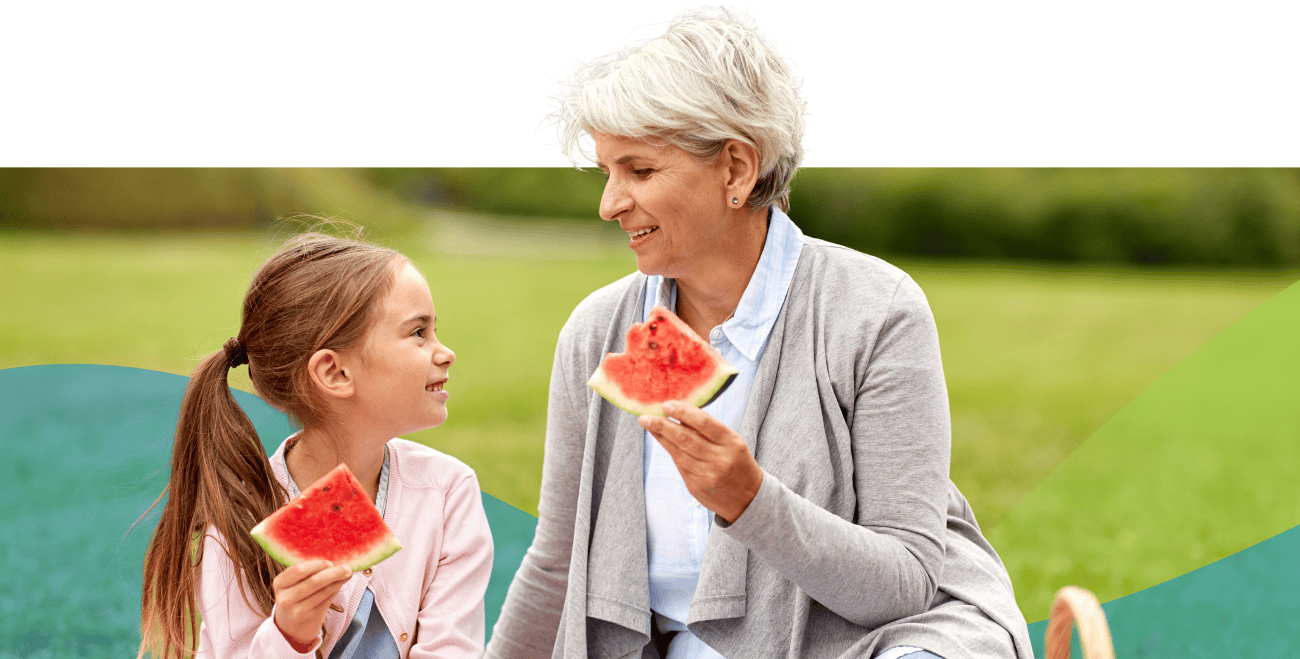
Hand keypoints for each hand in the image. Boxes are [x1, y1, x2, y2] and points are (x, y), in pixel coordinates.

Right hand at [271, 559, 350, 648]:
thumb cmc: (298, 595)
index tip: (331, 562)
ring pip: (322, 592)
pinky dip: (335, 590)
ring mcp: (294, 610)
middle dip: (333, 573)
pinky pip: (325, 600)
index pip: (299, 570)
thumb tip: (336, 561)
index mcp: (279, 583)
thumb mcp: (297, 582)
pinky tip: (340, 584)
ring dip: (337, 581)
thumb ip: (312, 572)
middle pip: (313, 582)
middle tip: (347, 568)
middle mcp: (284, 598)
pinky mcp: (306, 618)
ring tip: (347, 574)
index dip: (317, 565)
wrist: (292, 624)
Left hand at [639, 400, 763, 523]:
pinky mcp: (695, 486)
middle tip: (646, 417)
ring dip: (660, 437)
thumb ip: (710, 429)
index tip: (666, 404)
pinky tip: (661, 440)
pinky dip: (670, 450)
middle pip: (685, 438)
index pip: (704, 423)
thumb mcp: (733, 442)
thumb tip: (680, 413)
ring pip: (678, 452)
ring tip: (648, 424)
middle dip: (662, 425)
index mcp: (731, 443)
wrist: (748, 499)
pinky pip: (679, 464)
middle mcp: (719, 459)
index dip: (683, 412)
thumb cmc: (738, 463)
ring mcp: (706, 475)